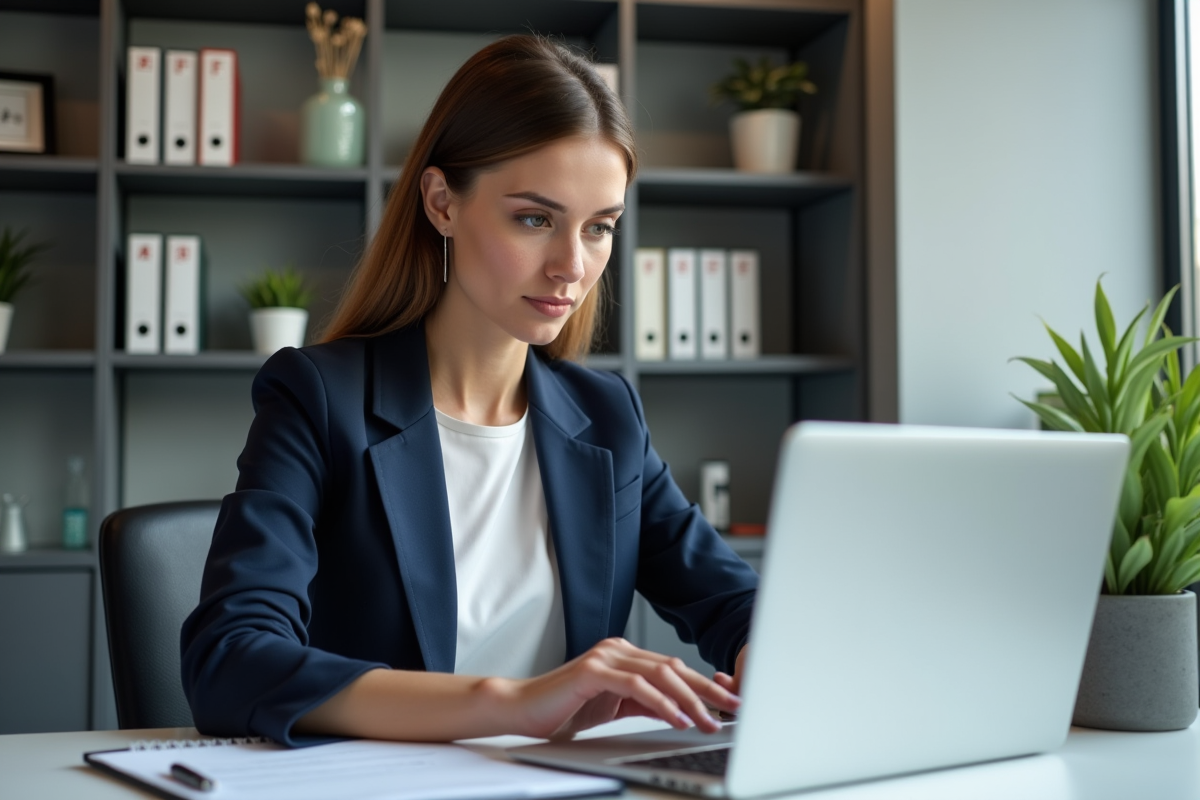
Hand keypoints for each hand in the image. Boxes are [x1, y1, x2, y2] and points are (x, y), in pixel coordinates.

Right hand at [498, 638, 740, 739]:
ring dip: (689, 699)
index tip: (728, 704)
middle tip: (733, 709)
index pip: (673, 668)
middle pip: (674, 667)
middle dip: (707, 690)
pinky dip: (661, 702)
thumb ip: (646, 704)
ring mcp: (605, 656)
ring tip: (709, 720)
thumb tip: (682, 710)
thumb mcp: (615, 707)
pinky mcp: (592, 671)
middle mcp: (618, 649)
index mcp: (624, 655)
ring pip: (660, 674)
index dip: (704, 686)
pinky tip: (677, 717)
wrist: (522, 709)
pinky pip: (636, 686)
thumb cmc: (564, 709)